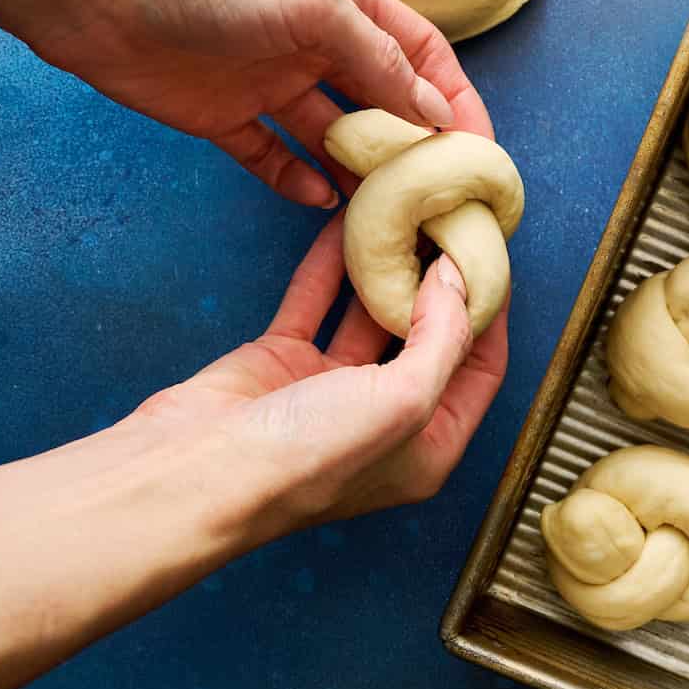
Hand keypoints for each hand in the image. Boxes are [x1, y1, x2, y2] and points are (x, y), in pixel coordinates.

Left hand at [31, 0, 492, 205]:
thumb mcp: (317, 9)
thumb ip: (380, 61)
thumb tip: (436, 115)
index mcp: (348, 6)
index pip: (422, 57)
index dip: (454, 100)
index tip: (478, 151)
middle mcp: (317, 45)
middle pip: (383, 102)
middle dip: (412, 145)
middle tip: (435, 194)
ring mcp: (272, 83)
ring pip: (334, 137)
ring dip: (359, 172)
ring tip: (386, 211)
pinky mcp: (226, 118)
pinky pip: (274, 157)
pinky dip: (297, 180)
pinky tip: (318, 201)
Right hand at [130, 213, 507, 520]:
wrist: (194, 472)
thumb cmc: (307, 458)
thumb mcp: (403, 402)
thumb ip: (442, 338)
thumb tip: (458, 279)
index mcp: (427, 448)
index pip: (480, 370)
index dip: (491, 314)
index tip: (494, 259)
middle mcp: (384, 421)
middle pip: (428, 338)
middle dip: (442, 285)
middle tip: (454, 227)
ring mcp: (331, 390)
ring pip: (370, 314)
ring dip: (387, 269)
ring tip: (408, 216)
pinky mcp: (283, 362)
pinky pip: (316, 301)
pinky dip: (331, 265)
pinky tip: (348, 223)